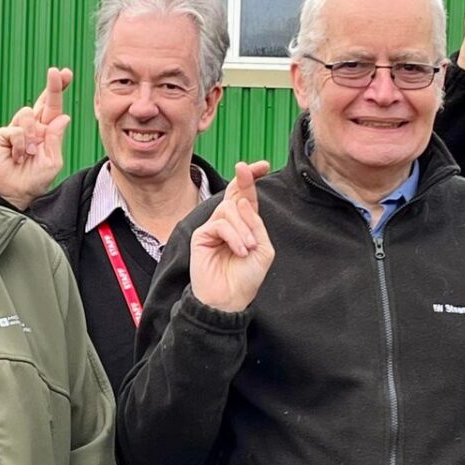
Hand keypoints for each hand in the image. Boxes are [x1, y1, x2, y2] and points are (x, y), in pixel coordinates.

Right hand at [0, 67, 73, 210]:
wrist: (14, 193)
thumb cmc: (34, 180)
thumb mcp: (52, 162)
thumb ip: (55, 140)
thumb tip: (63, 116)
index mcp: (48, 132)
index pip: (55, 107)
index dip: (59, 89)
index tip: (65, 73)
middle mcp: (34, 127)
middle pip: (43, 101)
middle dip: (52, 86)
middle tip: (56, 72)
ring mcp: (18, 129)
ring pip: (27, 113)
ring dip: (31, 134)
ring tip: (29, 153)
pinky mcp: (4, 135)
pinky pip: (14, 129)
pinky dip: (19, 144)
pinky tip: (18, 156)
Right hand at [189, 161, 273, 313]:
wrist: (229, 299)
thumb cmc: (246, 277)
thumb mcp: (263, 249)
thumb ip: (256, 224)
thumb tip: (241, 202)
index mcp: (244, 224)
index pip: (246, 196)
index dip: (252, 179)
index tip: (262, 165)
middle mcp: (229, 222)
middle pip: (235, 194)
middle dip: (245, 180)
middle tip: (249, 169)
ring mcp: (214, 227)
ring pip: (229, 209)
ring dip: (244, 227)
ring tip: (248, 248)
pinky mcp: (202, 235)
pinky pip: (220, 224)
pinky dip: (234, 236)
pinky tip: (239, 250)